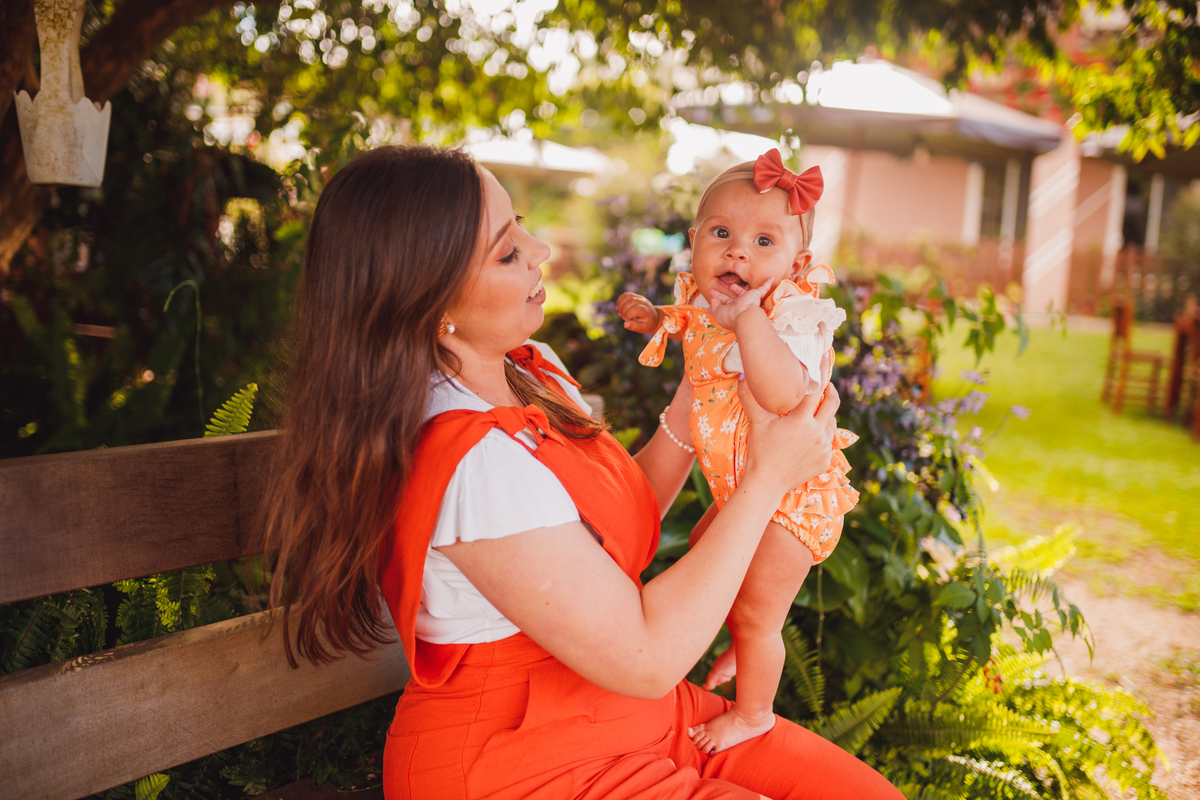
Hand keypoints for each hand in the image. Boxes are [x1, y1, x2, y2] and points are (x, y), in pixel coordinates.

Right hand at [617, 292, 660, 333]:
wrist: (653, 317)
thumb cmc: (647, 323)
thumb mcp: (643, 328)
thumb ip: (634, 327)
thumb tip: (625, 325)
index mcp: (646, 310)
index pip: (635, 309)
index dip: (628, 315)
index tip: (628, 321)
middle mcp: (643, 302)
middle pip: (630, 302)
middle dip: (623, 310)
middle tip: (623, 317)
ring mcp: (639, 297)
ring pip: (627, 296)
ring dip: (620, 305)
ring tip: (620, 313)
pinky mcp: (635, 296)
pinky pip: (626, 294)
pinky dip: (620, 300)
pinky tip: (619, 307)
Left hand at [708, 277, 772, 330]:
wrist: (744, 317)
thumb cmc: (731, 316)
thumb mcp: (718, 313)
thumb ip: (714, 306)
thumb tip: (713, 300)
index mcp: (730, 310)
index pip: (723, 303)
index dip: (717, 298)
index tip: (711, 293)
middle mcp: (738, 305)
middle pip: (730, 298)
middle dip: (722, 294)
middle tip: (714, 288)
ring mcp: (747, 300)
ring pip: (742, 292)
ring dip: (738, 289)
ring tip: (731, 285)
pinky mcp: (756, 295)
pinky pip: (763, 288)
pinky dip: (767, 283)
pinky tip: (771, 278)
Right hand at [739, 377, 839, 495]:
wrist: (767, 483)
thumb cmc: (760, 451)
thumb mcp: (756, 422)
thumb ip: (750, 397)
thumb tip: (742, 375)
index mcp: (802, 420)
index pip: (816, 390)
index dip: (819, 373)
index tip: (821, 363)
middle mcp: (818, 433)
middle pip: (833, 402)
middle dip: (830, 389)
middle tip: (825, 383)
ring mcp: (824, 448)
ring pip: (832, 421)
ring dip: (826, 413)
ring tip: (815, 409)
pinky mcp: (826, 460)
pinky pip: (829, 441)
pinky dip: (822, 433)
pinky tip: (810, 434)